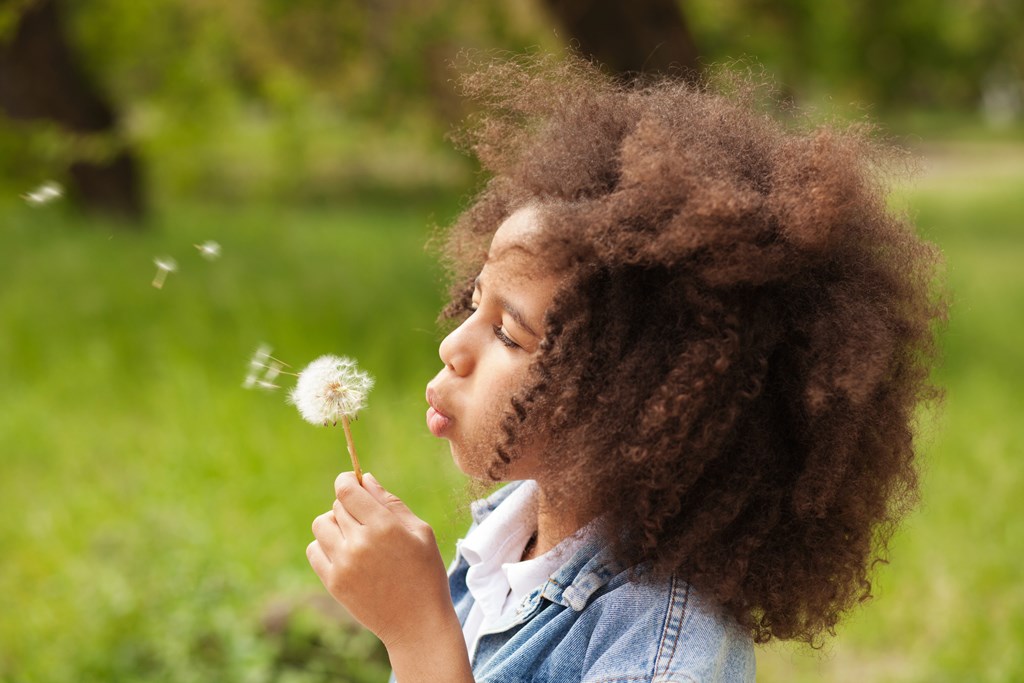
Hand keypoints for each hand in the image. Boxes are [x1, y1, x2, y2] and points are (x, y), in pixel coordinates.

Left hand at [306, 472, 456, 650]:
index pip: (347, 490)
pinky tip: (345, 553)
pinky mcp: (333, 582)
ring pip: (321, 524)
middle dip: (350, 505)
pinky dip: (325, 546)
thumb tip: (364, 478)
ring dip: (335, 524)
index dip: (347, 480)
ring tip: (354, 535)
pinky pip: (314, 549)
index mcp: (384, 526)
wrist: (417, 623)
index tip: (352, 482)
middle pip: (337, 506)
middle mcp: (360, 543)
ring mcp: (343, 564)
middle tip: (368, 520)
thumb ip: (390, 502)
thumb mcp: (420, 531)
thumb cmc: (425, 572)